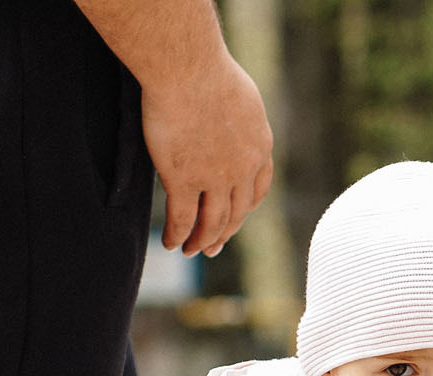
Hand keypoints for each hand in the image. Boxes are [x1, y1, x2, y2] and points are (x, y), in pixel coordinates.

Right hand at [140, 52, 272, 255]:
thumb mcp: (241, 96)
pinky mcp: (185, 179)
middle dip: (225, 233)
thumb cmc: (206, 67)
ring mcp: (216, 178)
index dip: (245, 208)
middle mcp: (244, 169)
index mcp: (260, 147)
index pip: (258, 189)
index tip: (235, 219)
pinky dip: (179, 235)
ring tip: (193, 251)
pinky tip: (172, 244)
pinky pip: (183, 219)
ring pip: (213, 222)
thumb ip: (240, 117)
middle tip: (213, 247)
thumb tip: (233, 116)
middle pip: (237, 213)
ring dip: (202, 241)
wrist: (187, 67)